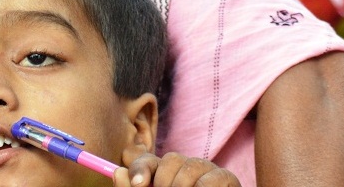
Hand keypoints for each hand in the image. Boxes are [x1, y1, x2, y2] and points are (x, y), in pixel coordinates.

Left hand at [116, 152, 241, 186]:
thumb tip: (118, 172)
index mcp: (163, 178)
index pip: (148, 162)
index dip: (141, 169)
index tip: (138, 186)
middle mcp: (184, 171)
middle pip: (170, 159)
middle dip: (164, 182)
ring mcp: (205, 172)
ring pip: (191, 165)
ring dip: (182, 186)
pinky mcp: (225, 178)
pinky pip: (211, 179)